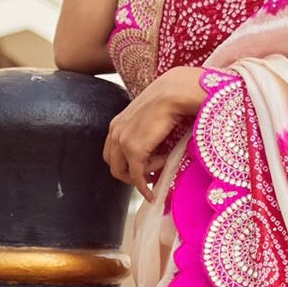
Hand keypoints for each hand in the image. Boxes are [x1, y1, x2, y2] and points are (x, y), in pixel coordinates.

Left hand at [103, 66, 207, 197]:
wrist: (174, 92)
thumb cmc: (169, 99)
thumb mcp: (150, 116)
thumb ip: (146, 130)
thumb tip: (155, 143)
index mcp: (117, 123)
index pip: (113, 152)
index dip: (126, 165)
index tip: (143, 169)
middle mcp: (115, 132)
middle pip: (114, 165)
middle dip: (131, 175)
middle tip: (149, 176)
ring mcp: (122, 142)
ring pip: (125, 173)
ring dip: (143, 176)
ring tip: (163, 164)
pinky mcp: (134, 150)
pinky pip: (137, 177)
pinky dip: (143, 188)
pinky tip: (152, 194)